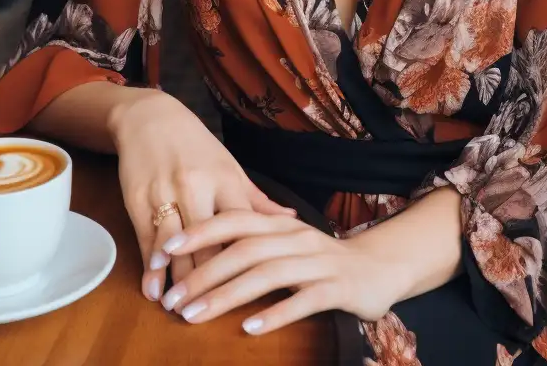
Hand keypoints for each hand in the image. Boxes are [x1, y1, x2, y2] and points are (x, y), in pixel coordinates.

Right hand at [110, 89, 296, 306]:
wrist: (152, 119)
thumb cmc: (197, 147)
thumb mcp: (230, 167)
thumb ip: (257, 199)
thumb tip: (291, 221)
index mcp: (227, 178)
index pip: (241, 222)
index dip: (246, 255)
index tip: (252, 284)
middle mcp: (198, 186)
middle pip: (208, 240)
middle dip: (209, 277)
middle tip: (211, 309)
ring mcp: (167, 194)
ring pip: (175, 243)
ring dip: (178, 278)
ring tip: (181, 308)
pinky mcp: (139, 200)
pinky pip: (147, 238)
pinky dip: (151, 266)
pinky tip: (154, 288)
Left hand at [154, 207, 402, 331]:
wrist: (380, 268)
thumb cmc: (322, 262)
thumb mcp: (287, 247)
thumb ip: (252, 247)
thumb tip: (197, 258)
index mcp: (283, 226)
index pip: (237, 219)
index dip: (201, 231)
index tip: (165, 249)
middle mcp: (298, 238)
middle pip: (247, 248)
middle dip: (205, 272)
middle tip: (171, 298)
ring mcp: (319, 262)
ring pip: (268, 273)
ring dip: (228, 294)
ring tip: (195, 316)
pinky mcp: (338, 287)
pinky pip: (304, 299)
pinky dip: (276, 313)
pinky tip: (250, 328)